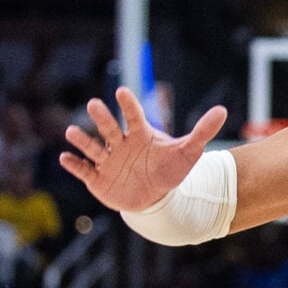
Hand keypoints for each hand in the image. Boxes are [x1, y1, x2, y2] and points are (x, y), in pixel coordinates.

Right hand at [57, 88, 229, 212]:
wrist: (155, 196)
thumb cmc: (169, 169)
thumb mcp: (188, 152)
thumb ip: (202, 131)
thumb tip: (222, 110)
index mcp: (140, 135)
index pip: (134, 116)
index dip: (128, 105)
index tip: (122, 92)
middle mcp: (120, 144)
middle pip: (110, 128)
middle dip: (102, 118)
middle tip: (94, 104)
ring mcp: (107, 161)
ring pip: (93, 148)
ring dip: (82, 140)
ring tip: (72, 132)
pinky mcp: (97, 178)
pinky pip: (84, 170)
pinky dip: (75, 165)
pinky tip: (65, 158)